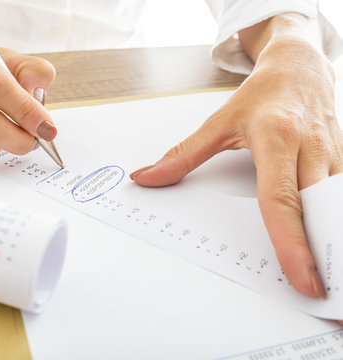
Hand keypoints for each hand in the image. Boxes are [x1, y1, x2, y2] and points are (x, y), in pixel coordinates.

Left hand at [130, 39, 342, 323]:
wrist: (299, 66)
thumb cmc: (261, 95)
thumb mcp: (218, 121)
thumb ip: (183, 155)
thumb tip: (146, 177)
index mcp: (275, 139)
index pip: (281, 200)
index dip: (291, 241)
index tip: (300, 277)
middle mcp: (309, 150)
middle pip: (320, 210)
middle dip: (326, 255)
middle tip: (326, 296)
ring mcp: (333, 156)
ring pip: (340, 206)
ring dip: (338, 244)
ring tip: (337, 283)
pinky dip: (342, 224)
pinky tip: (338, 249)